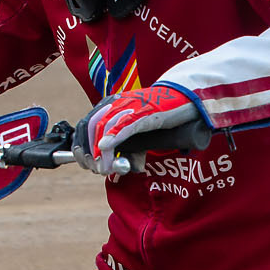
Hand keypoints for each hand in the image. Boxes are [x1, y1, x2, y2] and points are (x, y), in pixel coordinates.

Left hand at [81, 86, 199, 175]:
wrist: (187, 99)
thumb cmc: (162, 116)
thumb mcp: (140, 135)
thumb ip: (128, 150)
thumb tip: (117, 170)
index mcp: (111, 106)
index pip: (86, 125)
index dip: (82, 146)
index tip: (87, 163)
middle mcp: (117, 103)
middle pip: (91, 126)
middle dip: (90, 152)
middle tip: (97, 169)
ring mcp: (131, 106)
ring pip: (105, 125)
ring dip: (101, 150)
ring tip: (106, 166)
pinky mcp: (146, 112)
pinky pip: (126, 124)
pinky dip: (114, 136)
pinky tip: (106, 146)